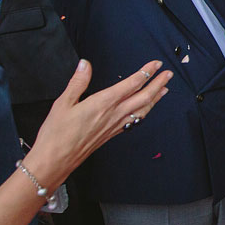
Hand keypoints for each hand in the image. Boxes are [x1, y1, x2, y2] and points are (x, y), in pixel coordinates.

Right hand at [25, 60, 172, 189]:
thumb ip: (78, 82)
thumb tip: (85, 65)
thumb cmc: (57, 134)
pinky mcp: (112, 134)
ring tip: (164, 90)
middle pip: (143, 97)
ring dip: (155, 98)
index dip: (146, 72)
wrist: (56, 160)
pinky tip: (145, 110)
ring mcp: (115, 126)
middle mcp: (113, 114)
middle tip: (168, 74)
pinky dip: (144, 112)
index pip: (131, 84)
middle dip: (158, 83)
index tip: (156, 64)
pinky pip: (135, 121)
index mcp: (103, 103)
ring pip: (142, 110)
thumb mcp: (63, 102)